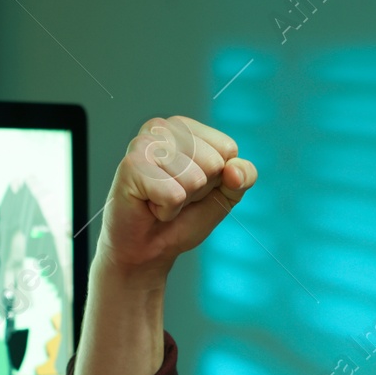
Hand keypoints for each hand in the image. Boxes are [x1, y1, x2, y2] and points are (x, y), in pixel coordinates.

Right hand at [96, 115, 257, 279]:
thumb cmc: (183, 217)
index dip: (218, 178)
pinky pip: (174, 194)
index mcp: (185, 127)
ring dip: (181, 201)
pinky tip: (150, 206)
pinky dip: (167, 211)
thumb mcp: (225, 194)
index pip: (227, 148)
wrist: (149, 248)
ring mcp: (144, 144)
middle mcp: (162, 127)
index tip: (193, 187)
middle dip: (199, 190)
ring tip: (161, 201)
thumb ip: (244, 176)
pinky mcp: (131, 165)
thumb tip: (233, 170)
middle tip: (175, 196)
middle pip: (213, 162)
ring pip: (194, 178)